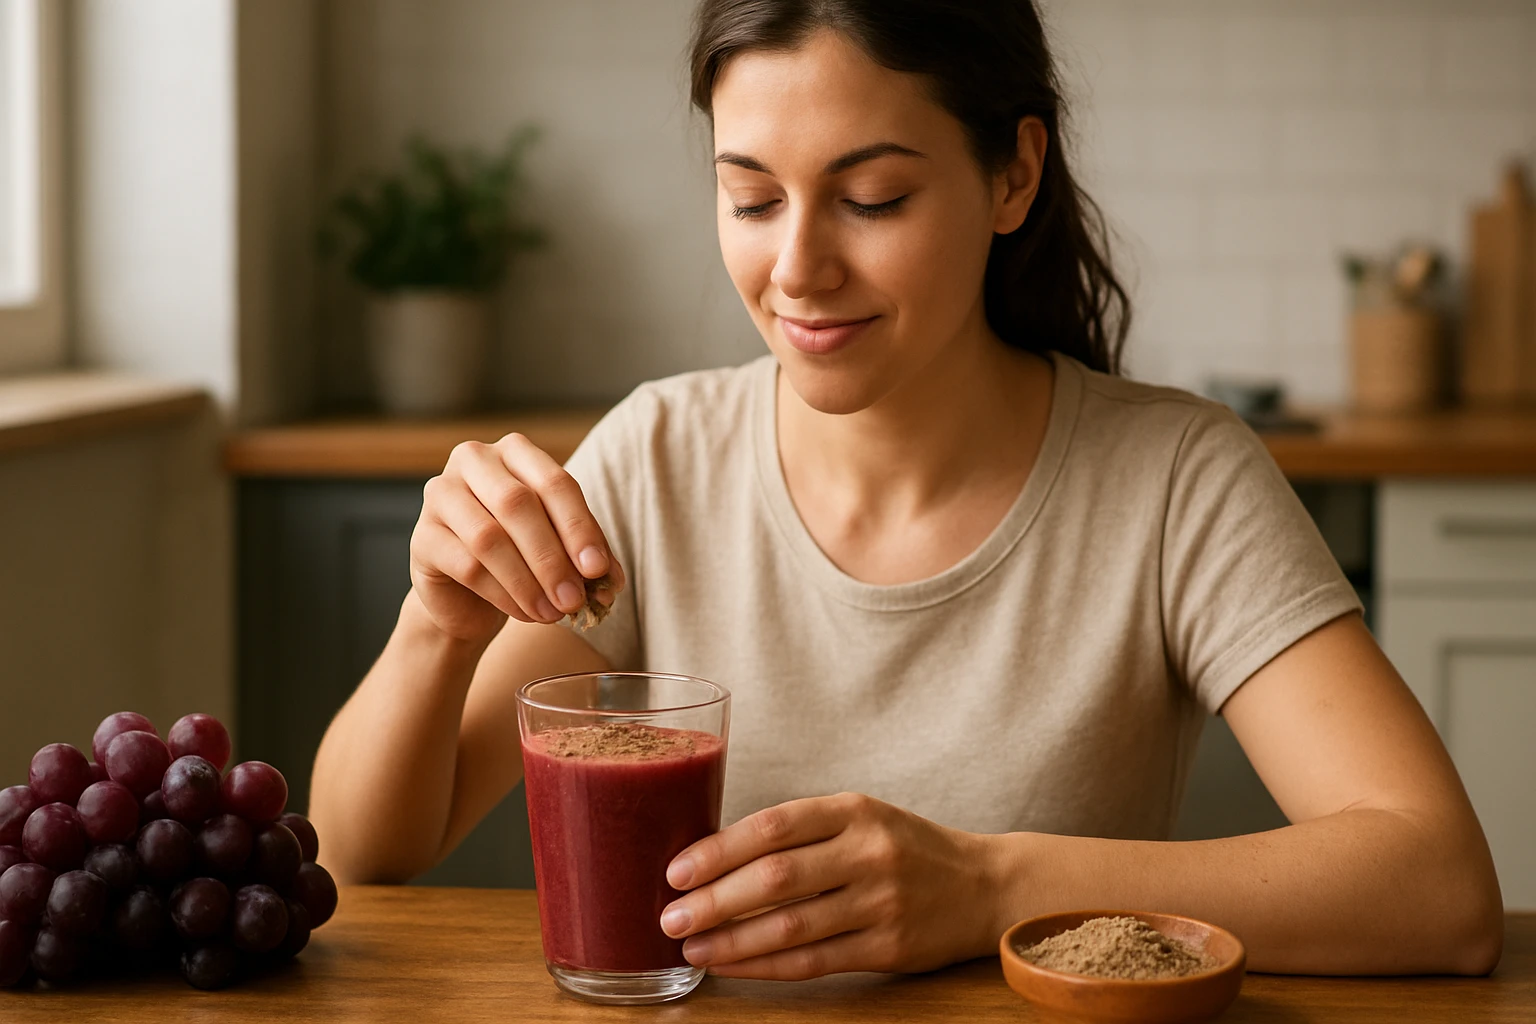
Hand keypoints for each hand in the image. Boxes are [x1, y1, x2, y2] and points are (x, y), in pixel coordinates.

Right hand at [408, 433, 624, 642]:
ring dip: (527, 581)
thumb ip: (587, 558)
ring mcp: (441, 494)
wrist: (469, 595)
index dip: (579, 527)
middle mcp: (474, 461)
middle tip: (574, 599)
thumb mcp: (562, 551)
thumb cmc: (523, 558)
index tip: (598, 569)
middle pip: (518, 504)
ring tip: (553, 613)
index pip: (554, 482)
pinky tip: (525, 613)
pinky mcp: (421, 537)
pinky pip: (466, 566)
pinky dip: (503, 595)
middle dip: (552, 558)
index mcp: (516, 452)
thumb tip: (609, 581)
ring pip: (489, 537)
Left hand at [659, 793, 998, 979]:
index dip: (719, 849)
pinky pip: (813, 960)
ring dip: (732, 940)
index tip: (678, 869)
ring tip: (691, 947)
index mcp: (855, 810)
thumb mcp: (863, 817)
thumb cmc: (906, 848)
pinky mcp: (889, 947)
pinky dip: (765, 965)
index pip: (774, 825)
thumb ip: (804, 832)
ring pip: (790, 926)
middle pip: (776, 877)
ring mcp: (881, 902)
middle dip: (714, 899)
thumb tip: (716, 856)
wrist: (985, 886)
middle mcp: (869, 852)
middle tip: (670, 916)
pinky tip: (732, 964)